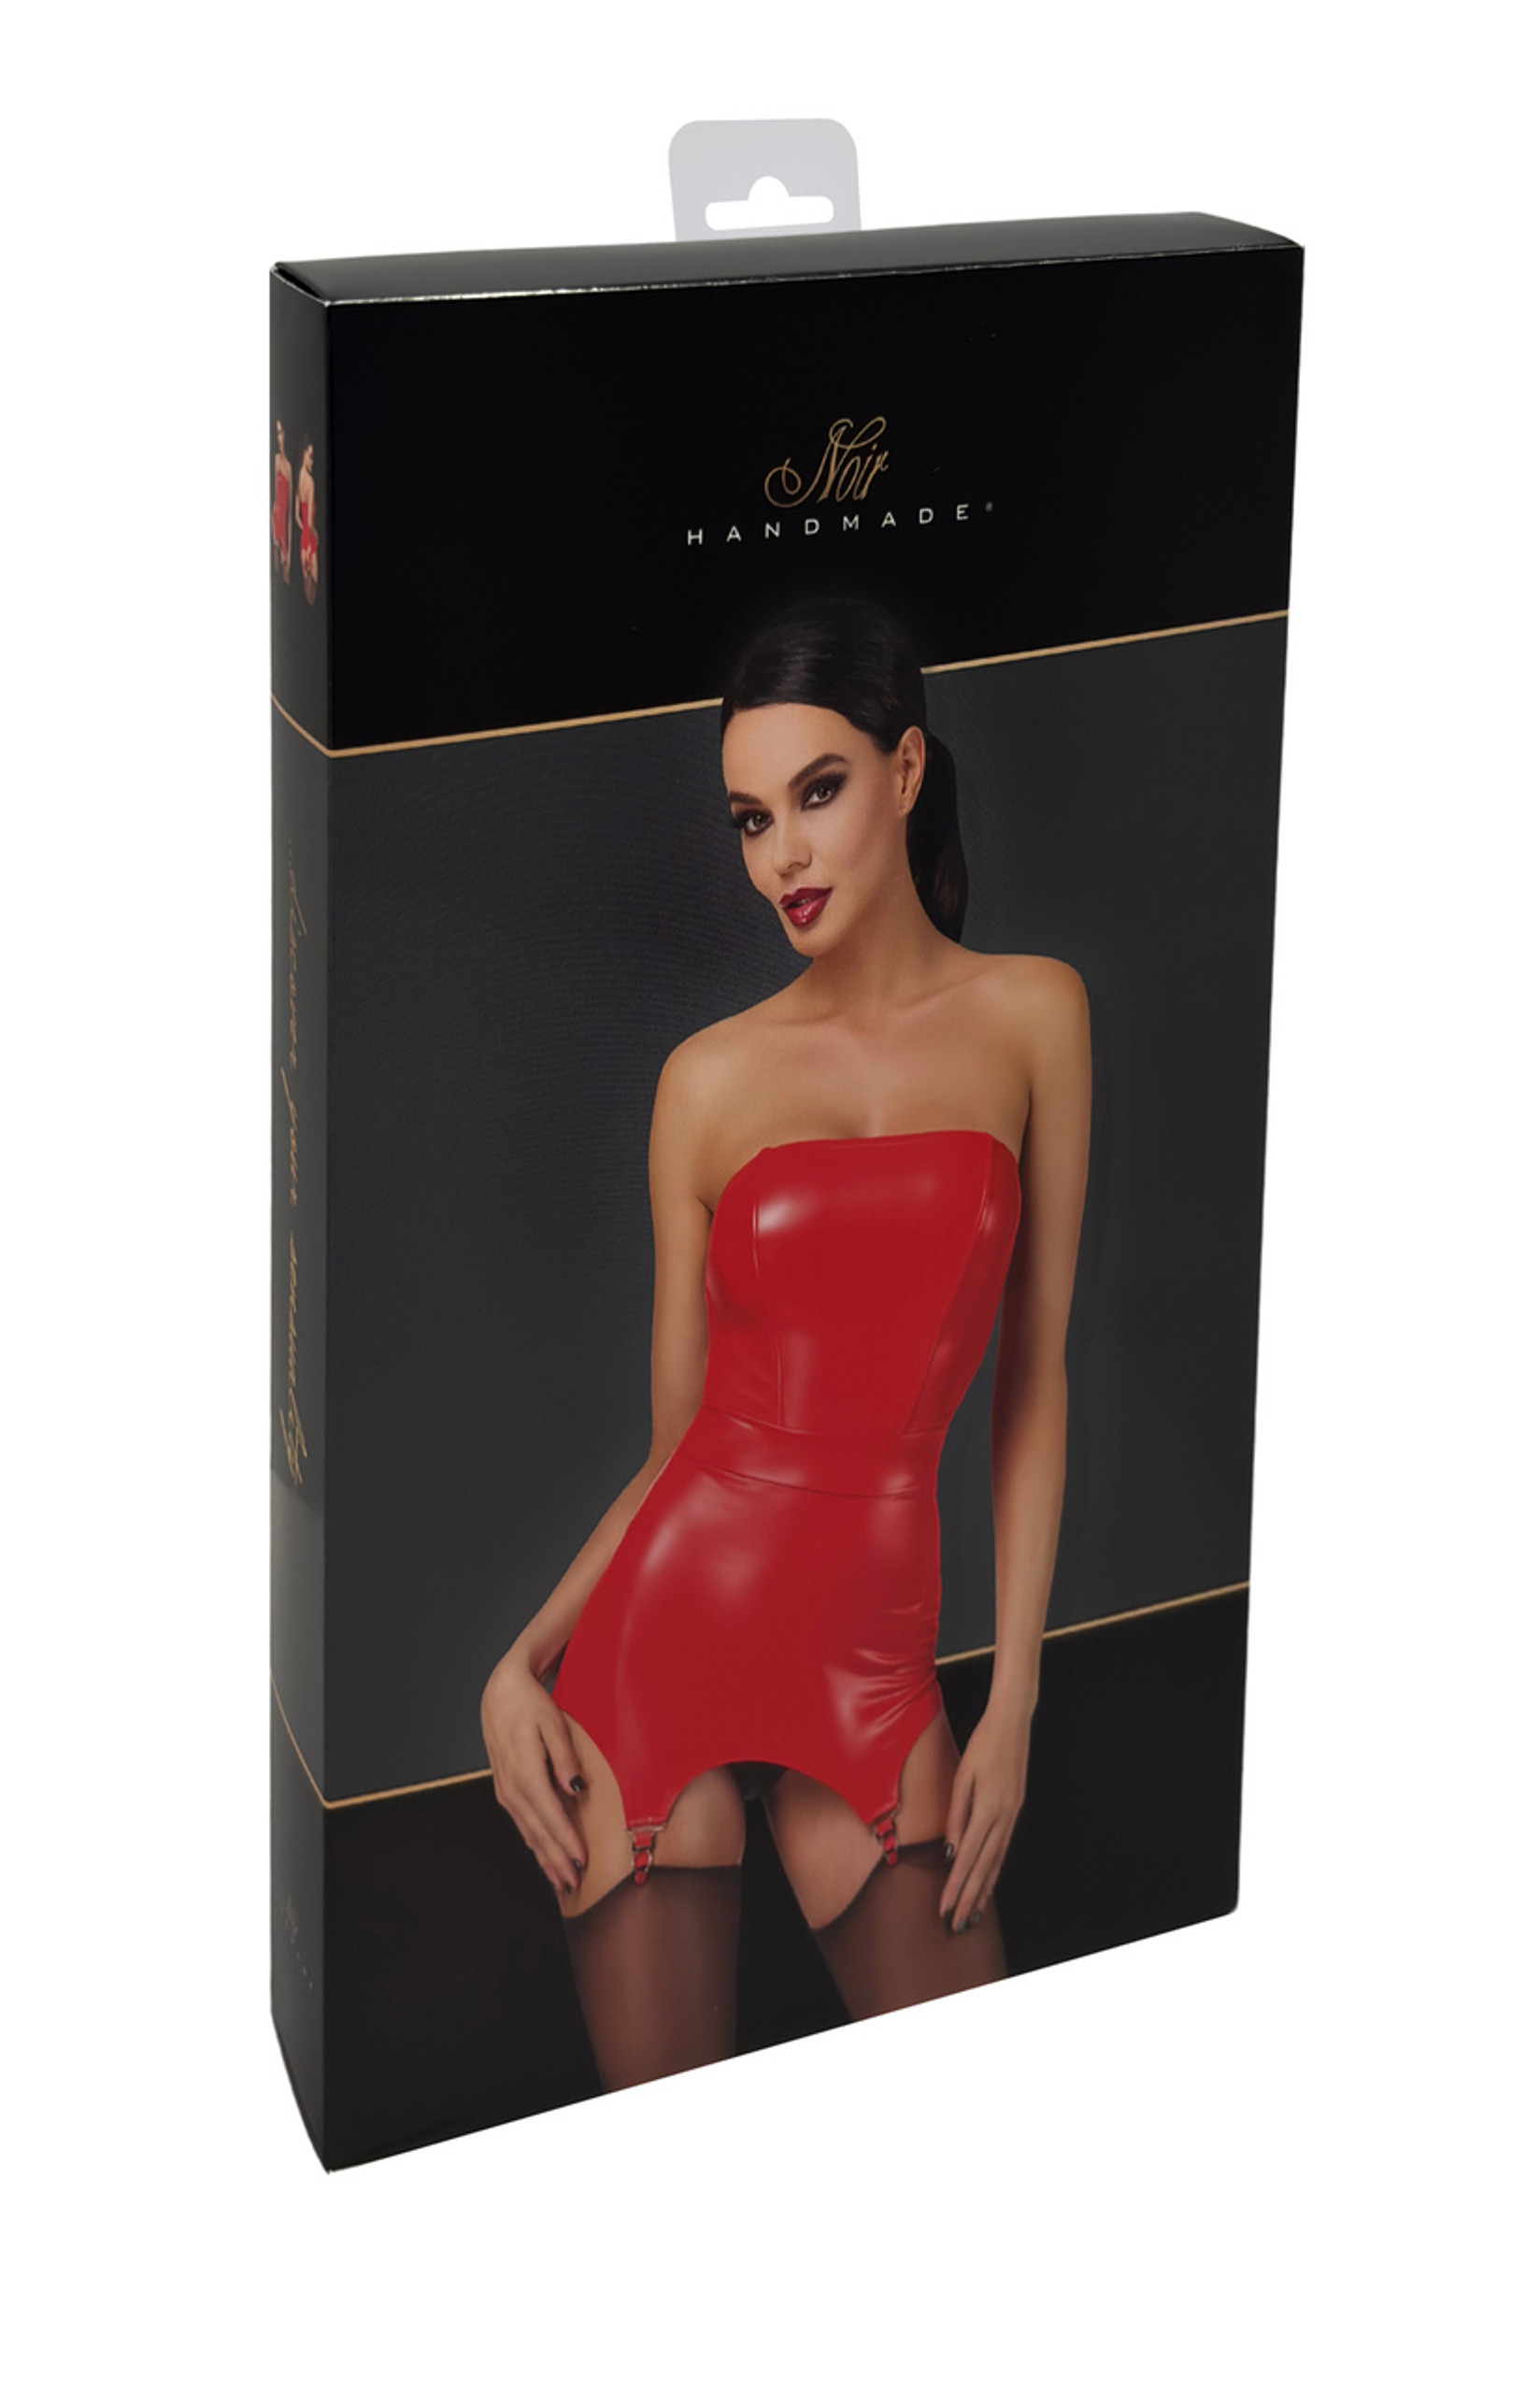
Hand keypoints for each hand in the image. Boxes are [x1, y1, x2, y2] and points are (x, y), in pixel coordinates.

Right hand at [480, 1642, 588, 1896]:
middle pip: (537, 1832)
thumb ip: (565, 1756)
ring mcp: (506, 1791)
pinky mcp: (506, 1790)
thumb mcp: (553, 1722)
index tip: (582, 1861)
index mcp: (525, 1772)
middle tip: (575, 1884)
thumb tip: (575, 1786)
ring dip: (544, 1858)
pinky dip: (534, 1844)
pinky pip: (522, 1824)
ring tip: (561, 1881)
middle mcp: (512, 1788)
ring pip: (528, 1832)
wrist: (501, 1693)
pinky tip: (543, 1857)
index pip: (550, 1815)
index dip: (566, 1841)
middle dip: (556, 1860)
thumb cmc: (530, 1705)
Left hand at [939, 1701, 1032, 1932]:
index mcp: (988, 1808)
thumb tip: (950, 1852)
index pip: (967, 1857)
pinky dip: (994, 1870)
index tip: (944, 1908)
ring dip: (983, 1890)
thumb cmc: (982, 1745)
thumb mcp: (962, 1776)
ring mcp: (1012, 1815)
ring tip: (973, 1915)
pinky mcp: (1015, 1811)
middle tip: (956, 1925)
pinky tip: (988, 1883)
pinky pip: (1003, 1848)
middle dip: (969, 1898)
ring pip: (996, 1862)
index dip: (955, 1886)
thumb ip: (956, 1815)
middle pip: (983, 1867)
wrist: (1012, 1723)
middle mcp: (1003, 1817)